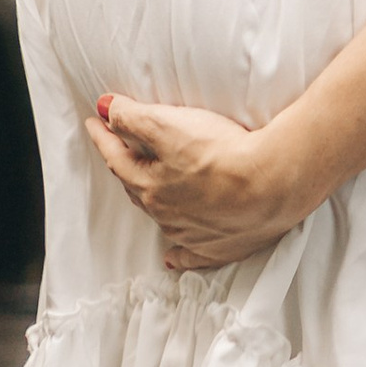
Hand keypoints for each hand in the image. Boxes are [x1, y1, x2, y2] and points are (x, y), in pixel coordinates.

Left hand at [86, 92, 328, 271]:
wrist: (272, 184)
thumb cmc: (221, 153)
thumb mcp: (168, 125)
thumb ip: (133, 117)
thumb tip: (105, 110)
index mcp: (149, 186)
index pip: (117, 158)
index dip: (104, 137)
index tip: (93, 123)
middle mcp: (166, 215)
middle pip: (137, 188)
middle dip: (125, 166)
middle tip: (120, 149)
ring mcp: (192, 234)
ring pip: (161, 218)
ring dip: (150, 201)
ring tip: (146, 187)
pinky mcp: (219, 247)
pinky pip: (190, 253)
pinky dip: (178, 253)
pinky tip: (171, 256)